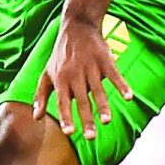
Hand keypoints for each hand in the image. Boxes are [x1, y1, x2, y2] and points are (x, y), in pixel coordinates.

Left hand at [34, 19, 131, 139]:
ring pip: (98, 90)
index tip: (69, 132)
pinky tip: (128, 97)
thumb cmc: (60, 56)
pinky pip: (114, 75)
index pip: (63, 102)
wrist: (77, 28)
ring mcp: (91, 68)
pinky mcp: (105, 60)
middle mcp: (75, 75)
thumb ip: (41, 96)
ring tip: (107, 121)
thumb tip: (36, 118)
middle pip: (82, 101)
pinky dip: (122, 85)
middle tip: (90, 137)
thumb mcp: (47, 73)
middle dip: (86, 119)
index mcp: (61, 80)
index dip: (66, 117)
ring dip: (103, 106)